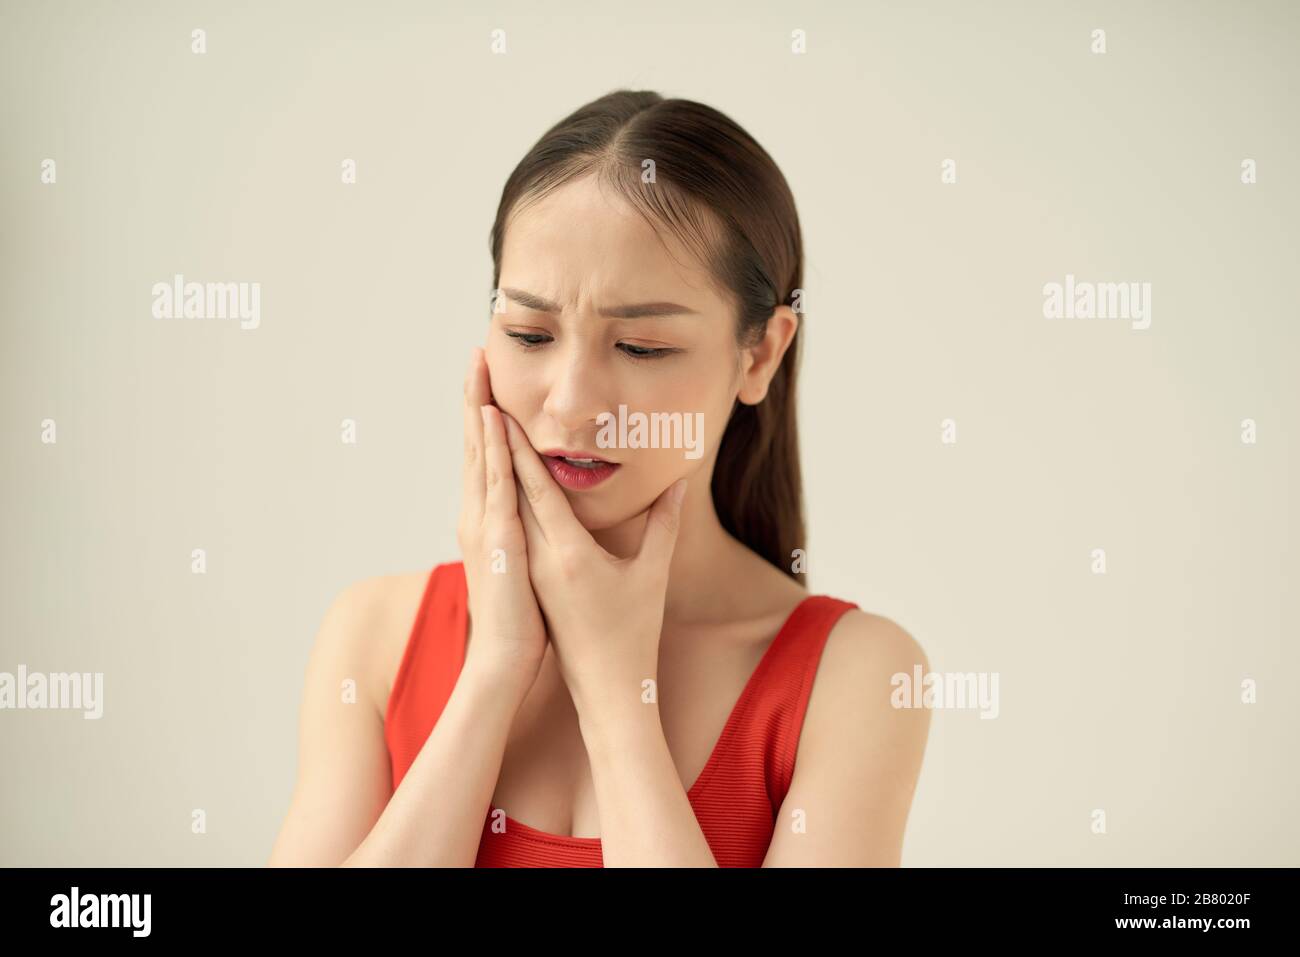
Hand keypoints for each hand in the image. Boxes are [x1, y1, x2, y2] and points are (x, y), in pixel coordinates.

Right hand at [456, 347, 547, 687]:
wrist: (509, 661)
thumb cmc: (528, 620)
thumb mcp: (536, 566)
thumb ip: (541, 536)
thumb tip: (557, 518)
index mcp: (492, 519)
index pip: (488, 457)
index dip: (488, 417)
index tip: (491, 378)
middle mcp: (480, 515)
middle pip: (476, 445)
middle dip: (476, 398)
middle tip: (476, 354)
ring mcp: (484, 525)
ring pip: (480, 455)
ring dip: (480, 409)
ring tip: (479, 368)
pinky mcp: (497, 540)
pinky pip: (496, 485)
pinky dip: (494, 449)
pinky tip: (496, 418)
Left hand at [499, 411, 687, 710]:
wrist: (605, 690)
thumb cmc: (633, 635)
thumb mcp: (652, 576)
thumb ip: (665, 526)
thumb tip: (679, 483)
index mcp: (568, 556)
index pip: (537, 491)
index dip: (518, 449)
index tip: (501, 413)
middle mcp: (540, 561)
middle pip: (512, 493)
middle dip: (496, 448)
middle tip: (482, 404)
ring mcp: (531, 573)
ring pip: (507, 511)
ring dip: (496, 470)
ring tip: (483, 433)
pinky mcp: (530, 582)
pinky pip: (513, 531)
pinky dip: (505, 500)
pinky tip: (498, 483)